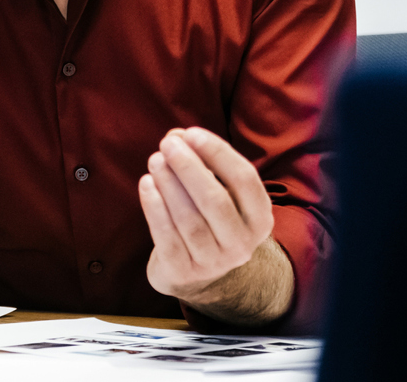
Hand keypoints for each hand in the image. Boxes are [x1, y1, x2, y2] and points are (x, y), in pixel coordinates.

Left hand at [138, 127, 275, 301]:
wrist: (197, 271)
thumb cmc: (208, 217)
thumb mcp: (216, 190)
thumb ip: (201, 160)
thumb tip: (177, 137)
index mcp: (259, 218)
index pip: (244, 179)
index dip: (218, 153)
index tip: (192, 133)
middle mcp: (242, 244)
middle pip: (215, 200)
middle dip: (189, 168)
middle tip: (167, 144)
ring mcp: (214, 263)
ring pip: (189, 220)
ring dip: (169, 185)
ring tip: (155, 160)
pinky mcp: (184, 273)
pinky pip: (167, 238)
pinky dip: (155, 208)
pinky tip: (146, 184)